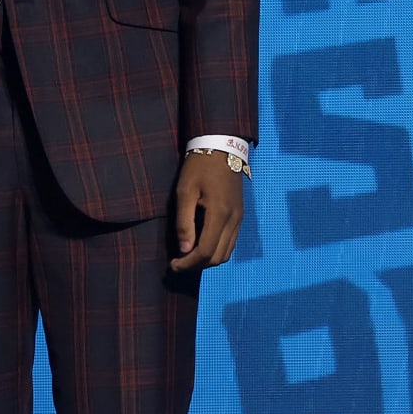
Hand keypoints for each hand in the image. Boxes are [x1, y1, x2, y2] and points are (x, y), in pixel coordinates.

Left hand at [169, 150, 244, 271]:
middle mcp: (234, 220)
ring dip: (208, 260)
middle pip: (218, 257)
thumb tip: (184, 250)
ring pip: (227, 252)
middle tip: (178, 263)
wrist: (222, 147)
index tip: (173, 265)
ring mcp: (239, 219)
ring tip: (187, 257)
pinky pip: (230, 242)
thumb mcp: (185, 191)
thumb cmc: (199, 167)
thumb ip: (184, 222)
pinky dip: (216, 250)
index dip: (189, 263)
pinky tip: (201, 245)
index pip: (206, 251)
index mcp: (220, 214)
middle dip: (197, 265)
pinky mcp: (239, 216)